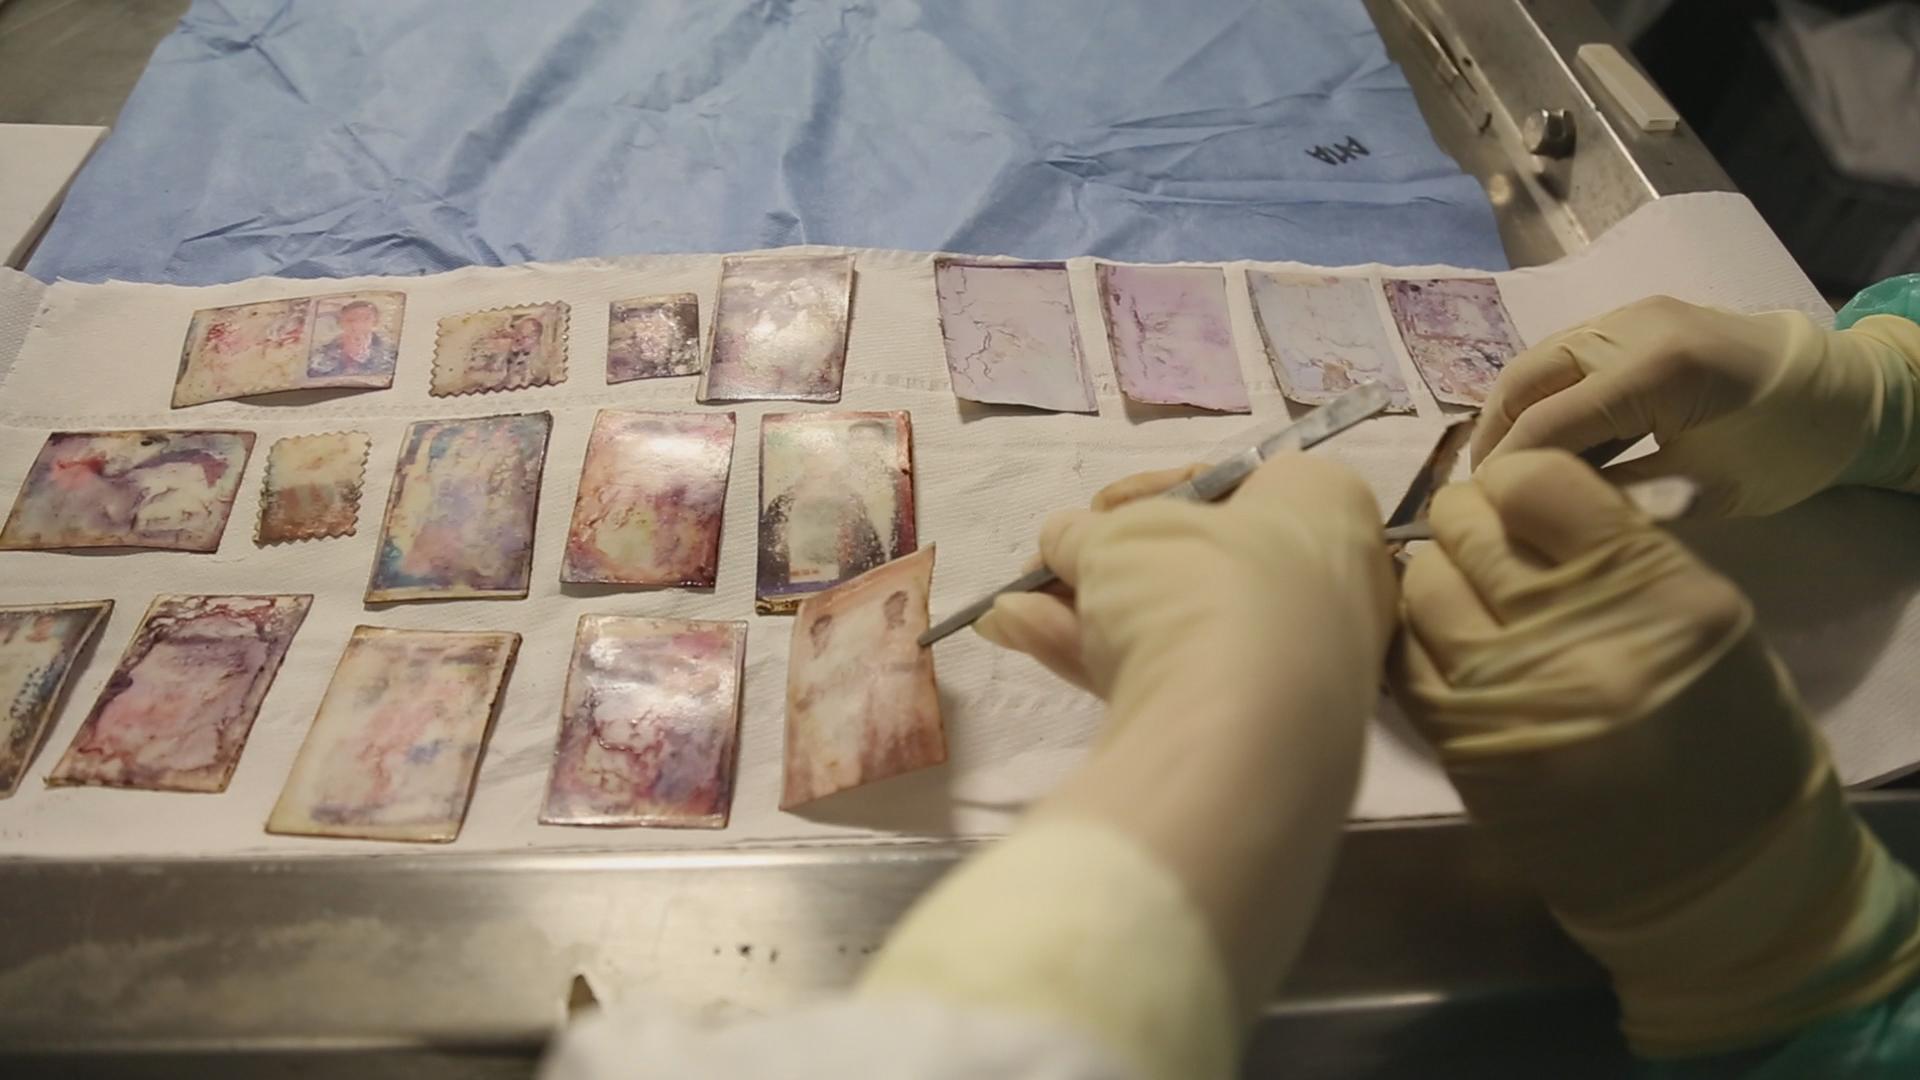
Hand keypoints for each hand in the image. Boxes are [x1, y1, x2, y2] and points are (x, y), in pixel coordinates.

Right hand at [976, 455, 1396, 728]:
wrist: (1235, 733)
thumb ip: (1084, 533)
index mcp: (1324, 508)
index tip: (1094, 510)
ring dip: (1084, 614)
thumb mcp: (1118, 536)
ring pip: (1175, 627)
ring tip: (1007, 611)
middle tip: (1046, 569)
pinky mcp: (1254, 733)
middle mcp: (1327, 585)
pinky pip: (1172, 679)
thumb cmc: (1197, 586)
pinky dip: (1099, 658)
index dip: (1151, 491)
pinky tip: (1024, 639)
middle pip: (1195, 563)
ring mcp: (1294, 667)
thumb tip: (1066, 541)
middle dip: (1105, 566)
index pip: (1236, 482)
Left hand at [1393, 449, 1919, 1056]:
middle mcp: (1577, 632)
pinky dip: (1411, 638)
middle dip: (1466, 523)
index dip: (1512, 482)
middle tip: (1481, 544)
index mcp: (1655, 587)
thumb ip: (1614, 549)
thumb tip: (1518, 496)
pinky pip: (1402, 657)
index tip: (1515, 500)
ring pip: (1422, 585)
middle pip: (1468, 527)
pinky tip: (1438, 643)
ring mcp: (1509, 690)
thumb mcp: (1701, 615)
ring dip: (1432, 578)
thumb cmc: (1719, 732)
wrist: (1710, 869)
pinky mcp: (1461, 743)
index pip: (1537, 481)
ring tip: (1463, 597)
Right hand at [1473, 296, 1919, 515]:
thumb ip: (1616, 494)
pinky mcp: (1631, 318)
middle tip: (1482, 495)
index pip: (1548, 423)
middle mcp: (1628, 328)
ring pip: (1536, 363)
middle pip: (1524, 380)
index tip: (1483, 516)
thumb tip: (1541, 511)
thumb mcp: (1702, 490)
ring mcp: (1626, 315)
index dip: (1507, 472)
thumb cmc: (1784, 448)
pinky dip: (1542, 397)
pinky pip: (1563, 357)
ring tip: (1506, 472)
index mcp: (1656, 370)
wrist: (1842, 389)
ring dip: (1512, 415)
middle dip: (1494, 438)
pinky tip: (1544, 442)